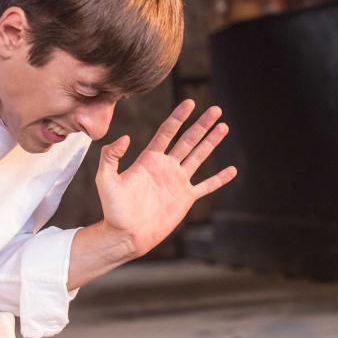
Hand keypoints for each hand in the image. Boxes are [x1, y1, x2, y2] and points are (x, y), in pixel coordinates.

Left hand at [95, 100, 237, 257]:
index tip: (189, 102)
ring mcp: (178, 182)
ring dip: (212, 141)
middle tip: (215, 109)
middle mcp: (166, 167)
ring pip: (199, 156)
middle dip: (202, 124)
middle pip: (188, 140)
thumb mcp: (105, 180)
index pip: (167, 132)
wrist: (125, 235)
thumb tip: (124, 138)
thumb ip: (111, 157)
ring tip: (224, 127)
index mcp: (149, 159)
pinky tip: (232, 170)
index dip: (178, 117)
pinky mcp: (186, 198)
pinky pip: (206, 186)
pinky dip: (219, 178)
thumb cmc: (113, 209)